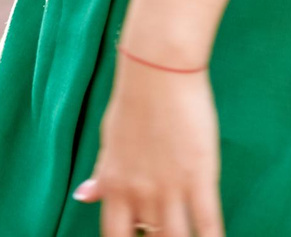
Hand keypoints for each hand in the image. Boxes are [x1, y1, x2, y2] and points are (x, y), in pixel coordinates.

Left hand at [74, 55, 224, 235]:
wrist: (158, 70)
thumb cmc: (134, 100)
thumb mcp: (110, 140)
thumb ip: (102, 173)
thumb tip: (83, 195)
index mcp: (114, 184)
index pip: (114, 236)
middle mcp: (139, 193)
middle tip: (166, 235)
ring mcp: (170, 187)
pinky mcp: (199, 177)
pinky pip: (207, 222)